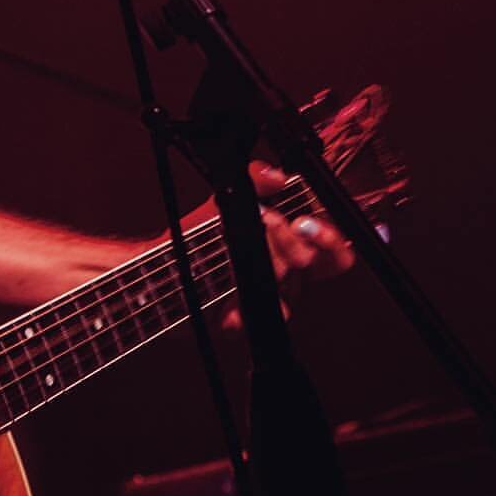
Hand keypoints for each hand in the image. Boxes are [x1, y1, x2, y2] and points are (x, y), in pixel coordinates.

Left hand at [170, 162, 353, 329]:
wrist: (164, 267)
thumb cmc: (198, 235)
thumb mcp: (225, 199)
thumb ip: (254, 180)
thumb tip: (276, 176)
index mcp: (288, 245)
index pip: (331, 249)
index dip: (329, 238)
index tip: (305, 223)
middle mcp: (285, 273)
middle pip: (311, 263)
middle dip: (287, 239)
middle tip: (267, 220)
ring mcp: (267, 296)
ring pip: (287, 290)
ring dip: (265, 264)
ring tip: (239, 247)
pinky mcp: (246, 319)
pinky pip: (254, 319)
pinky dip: (239, 312)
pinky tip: (228, 306)